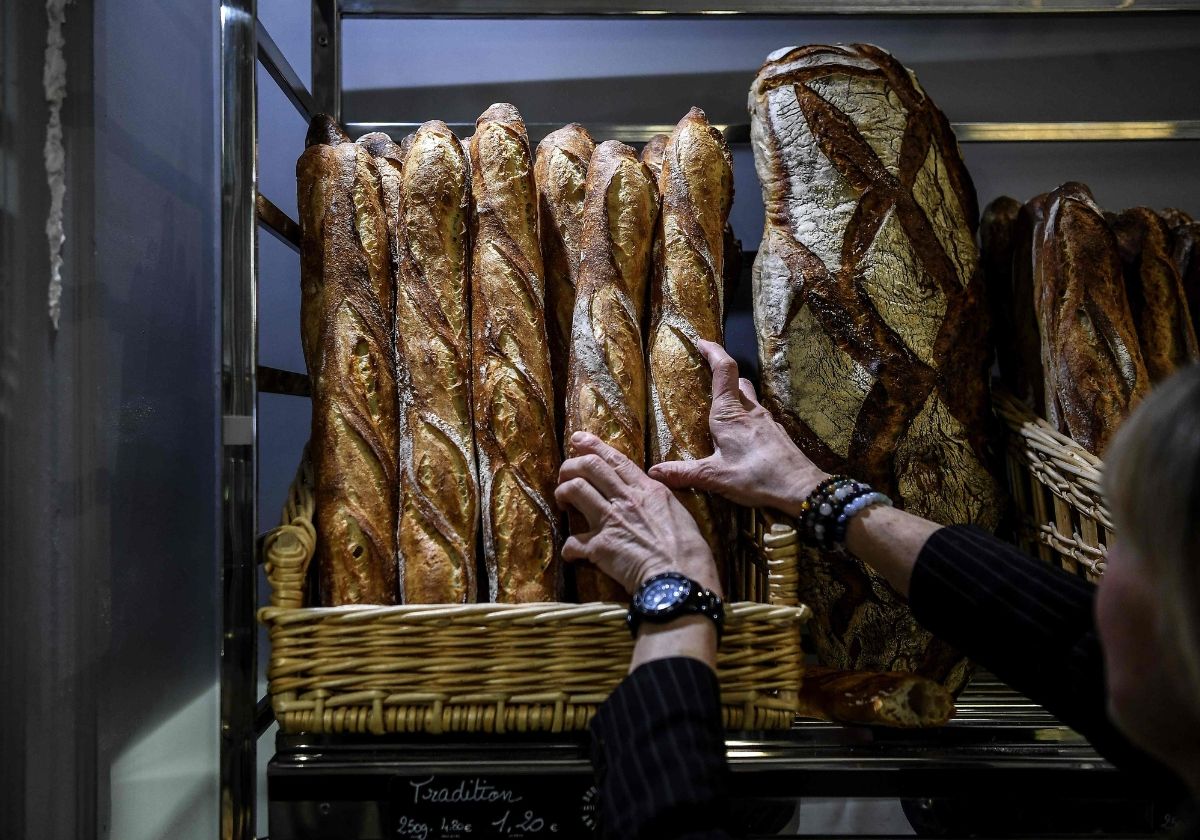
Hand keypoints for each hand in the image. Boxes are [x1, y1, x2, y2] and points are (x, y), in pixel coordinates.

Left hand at [555, 432, 721, 596]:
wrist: (680, 578)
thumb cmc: (688, 550)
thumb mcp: (678, 513)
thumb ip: (658, 499)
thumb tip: (650, 493)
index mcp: (647, 490)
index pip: (616, 460)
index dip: (593, 446)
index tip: (578, 439)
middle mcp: (626, 499)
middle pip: (590, 467)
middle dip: (571, 465)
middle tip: (565, 474)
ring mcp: (611, 521)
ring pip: (575, 490)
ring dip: (563, 493)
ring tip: (563, 502)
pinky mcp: (599, 547)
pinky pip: (573, 541)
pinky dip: (569, 548)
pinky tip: (572, 553)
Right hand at [647, 340, 827, 516]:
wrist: (803, 489)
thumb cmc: (758, 477)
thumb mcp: (716, 477)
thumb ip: (684, 473)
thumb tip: (654, 472)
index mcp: (730, 414)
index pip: (723, 370)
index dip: (713, 352)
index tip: (701, 342)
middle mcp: (750, 411)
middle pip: (736, 381)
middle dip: (721, 374)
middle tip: (705, 377)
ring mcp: (766, 421)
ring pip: (749, 398)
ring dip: (734, 397)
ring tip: (719, 411)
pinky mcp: (776, 434)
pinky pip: (758, 418)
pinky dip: (746, 418)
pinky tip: (740, 438)